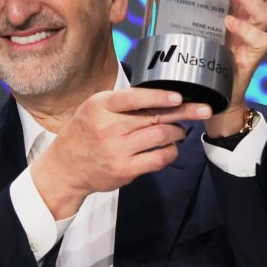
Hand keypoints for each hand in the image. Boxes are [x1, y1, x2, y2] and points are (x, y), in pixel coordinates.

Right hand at [30, 88, 211, 218]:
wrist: (65, 168)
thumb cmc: (84, 133)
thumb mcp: (94, 108)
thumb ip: (123, 102)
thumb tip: (162, 97)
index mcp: (100, 106)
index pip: (133, 98)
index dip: (158, 97)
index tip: (179, 96)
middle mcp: (108, 127)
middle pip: (155, 118)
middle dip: (184, 112)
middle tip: (201, 109)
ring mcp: (117, 150)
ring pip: (161, 137)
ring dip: (178, 132)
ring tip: (180, 130)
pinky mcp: (124, 170)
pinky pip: (158, 159)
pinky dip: (171, 152)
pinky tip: (170, 149)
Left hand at [207, 0, 266, 137]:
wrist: (212, 92)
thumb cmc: (204, 56)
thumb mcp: (195, 26)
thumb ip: (186, 6)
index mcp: (242, 9)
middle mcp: (253, 20)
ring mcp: (256, 37)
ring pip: (266, 11)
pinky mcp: (254, 55)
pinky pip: (260, 38)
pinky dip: (245, 28)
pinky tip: (229, 22)